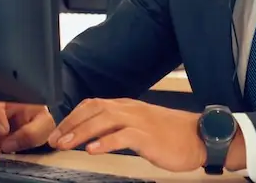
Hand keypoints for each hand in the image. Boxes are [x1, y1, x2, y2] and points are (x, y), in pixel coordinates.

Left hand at [48, 98, 211, 172]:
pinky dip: (105, 142)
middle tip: (55, 139)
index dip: (72, 117)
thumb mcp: (143, 126)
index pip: (93, 104)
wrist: (201, 137)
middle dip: (71, 124)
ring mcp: (140, 121)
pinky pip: (122, 136)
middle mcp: (131, 110)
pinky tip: (92, 150)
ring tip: (66, 144)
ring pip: (104, 120)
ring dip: (81, 132)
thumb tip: (95, 135)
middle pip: (94, 109)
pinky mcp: (149, 136)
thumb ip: (120, 126)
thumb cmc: (174, 135)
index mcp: (128, 106)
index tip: (58, 131)